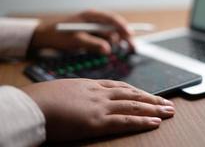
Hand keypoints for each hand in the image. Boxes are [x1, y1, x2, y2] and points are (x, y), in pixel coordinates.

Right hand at [21, 79, 174, 141]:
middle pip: (133, 94)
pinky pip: (126, 121)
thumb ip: (78, 92)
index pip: (121, 86)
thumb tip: (80, 97)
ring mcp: (101, 107)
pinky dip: (142, 121)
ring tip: (169, 110)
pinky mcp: (98, 122)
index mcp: (91, 85)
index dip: (137, 91)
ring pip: (134, 106)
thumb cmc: (42, 98)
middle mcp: (100, 93)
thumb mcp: (64, 89)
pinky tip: (155, 122)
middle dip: (152, 98)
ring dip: (154, 108)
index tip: (148, 94)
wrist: (32, 104)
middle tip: (168, 101)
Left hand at [30, 10, 133, 53]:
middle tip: (133, 48)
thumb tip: (108, 49)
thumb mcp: (75, 40)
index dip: (122, 26)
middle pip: (115, 27)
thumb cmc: (59, 35)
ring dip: (116, 43)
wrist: (46, 36)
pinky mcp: (93, 35)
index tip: (130, 34)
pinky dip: (109, 46)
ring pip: (111, 35)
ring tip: (119, 51)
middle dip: (124, 37)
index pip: (111, 19)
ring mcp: (95, 28)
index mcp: (92, 16)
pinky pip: (105, 40)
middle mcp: (96, 20)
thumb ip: (92, 44)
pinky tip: (110, 51)